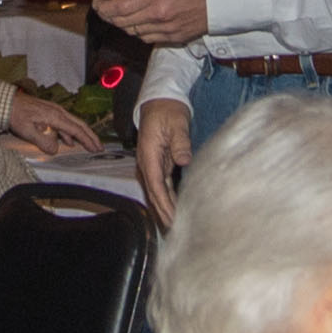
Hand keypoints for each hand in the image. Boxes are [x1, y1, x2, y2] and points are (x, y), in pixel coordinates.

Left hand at [5, 90, 101, 155]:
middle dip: (91, 136)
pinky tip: (68, 141)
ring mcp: (54, 111)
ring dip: (82, 135)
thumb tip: (55, 150)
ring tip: (88, 145)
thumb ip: (43, 141)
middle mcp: (58, 112)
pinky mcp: (49, 112)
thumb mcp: (27, 130)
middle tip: (99, 147)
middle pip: (80, 125)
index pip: (76, 130)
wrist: (6, 101)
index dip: (87, 140)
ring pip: (73, 124)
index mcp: (55, 117)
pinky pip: (64, 123)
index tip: (95, 149)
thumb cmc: (15, 114)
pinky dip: (70, 133)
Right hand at [133, 96, 191, 225]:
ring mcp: (152, 165)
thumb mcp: (177, 123)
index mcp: (148, 154)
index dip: (163, 204)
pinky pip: (163, 186)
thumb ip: (180, 142)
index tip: (172, 219)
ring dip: (165, 208)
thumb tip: (184, 160)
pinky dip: (169, 198)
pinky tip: (177, 209)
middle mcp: (147, 163)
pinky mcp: (160, 164)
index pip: (155, 185)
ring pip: (157, 192)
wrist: (160, 101)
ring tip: (176, 226)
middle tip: (176, 231)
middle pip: (154, 193)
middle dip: (163, 212)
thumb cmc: (168, 110)